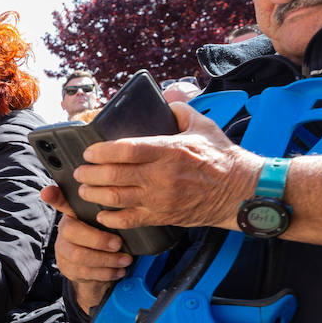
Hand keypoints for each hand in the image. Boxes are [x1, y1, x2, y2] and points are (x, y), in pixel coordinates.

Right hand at [41, 185, 130, 312]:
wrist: (96, 268)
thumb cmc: (104, 240)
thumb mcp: (108, 222)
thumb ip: (110, 211)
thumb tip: (121, 196)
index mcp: (74, 214)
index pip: (59, 201)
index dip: (52, 196)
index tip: (47, 192)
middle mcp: (64, 230)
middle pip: (72, 232)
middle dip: (98, 240)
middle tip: (118, 244)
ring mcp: (63, 250)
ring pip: (79, 255)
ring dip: (107, 259)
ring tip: (125, 259)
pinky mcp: (67, 268)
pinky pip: (85, 272)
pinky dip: (106, 272)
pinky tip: (118, 270)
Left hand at [73, 102, 260, 231]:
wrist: (241, 192)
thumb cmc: (222, 158)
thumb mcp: (203, 126)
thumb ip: (180, 111)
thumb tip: (165, 102)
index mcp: (170, 150)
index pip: (127, 149)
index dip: (103, 151)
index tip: (89, 151)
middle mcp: (162, 175)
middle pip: (115, 174)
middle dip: (91, 174)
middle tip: (80, 171)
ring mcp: (160, 198)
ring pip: (116, 198)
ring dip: (95, 194)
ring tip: (84, 190)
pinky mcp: (163, 216)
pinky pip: (129, 220)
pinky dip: (111, 219)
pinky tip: (101, 214)